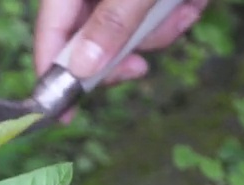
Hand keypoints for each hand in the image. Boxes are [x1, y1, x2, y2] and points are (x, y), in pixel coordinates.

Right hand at [35, 0, 208, 119]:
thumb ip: (111, 23)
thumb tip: (83, 68)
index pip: (51, 30)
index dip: (54, 73)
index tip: (63, 115)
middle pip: (90, 38)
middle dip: (124, 54)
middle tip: (139, 67)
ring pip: (130, 32)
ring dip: (160, 31)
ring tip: (184, 6)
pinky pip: (152, 18)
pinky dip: (173, 16)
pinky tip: (192, 2)